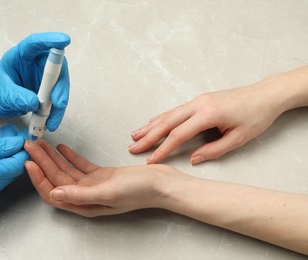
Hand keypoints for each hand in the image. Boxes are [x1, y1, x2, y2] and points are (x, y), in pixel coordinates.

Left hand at [0, 32, 70, 130]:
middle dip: (60, 87)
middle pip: (56, 70)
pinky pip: (57, 101)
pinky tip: (49, 123)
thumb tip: (35, 104)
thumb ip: (15, 96)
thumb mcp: (0, 92)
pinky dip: (55, 113)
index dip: (51, 40)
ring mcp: (44, 77)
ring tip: (50, 123)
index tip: (64, 40)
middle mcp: (37, 63)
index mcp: (22, 54)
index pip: (37, 43)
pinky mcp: (48, 91)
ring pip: (60, 88)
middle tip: (58, 104)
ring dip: (58, 106)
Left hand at [24, 139, 180, 216]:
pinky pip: (80, 165)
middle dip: (41, 162)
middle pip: (57, 178)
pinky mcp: (101, 175)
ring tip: (40, 144)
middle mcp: (86, 196)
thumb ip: (80, 194)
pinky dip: (70, 156)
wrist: (161, 183)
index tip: (29, 161)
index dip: (39, 178)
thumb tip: (54, 194)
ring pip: (66, 170)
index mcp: (84, 204)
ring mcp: (93, 185)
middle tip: (29, 146)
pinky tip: (62, 148)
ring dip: (52, 157)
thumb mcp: (108, 192)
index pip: (53, 192)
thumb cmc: (140, 191)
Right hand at [129, 82, 284, 163]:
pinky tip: (152, 122)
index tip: (150, 160)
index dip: (162, 149)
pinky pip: (175, 110)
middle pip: (167, 123)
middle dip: (148, 136)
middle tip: (132, 147)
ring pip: (168, 114)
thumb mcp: (239, 138)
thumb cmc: (255, 117)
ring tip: (135, 135)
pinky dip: (161, 117)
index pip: (178, 135)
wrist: (265, 95)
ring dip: (151, 126)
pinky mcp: (199, 100)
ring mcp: (197, 100)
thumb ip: (214, 150)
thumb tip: (192, 159)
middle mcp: (198, 105)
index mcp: (208, 115)